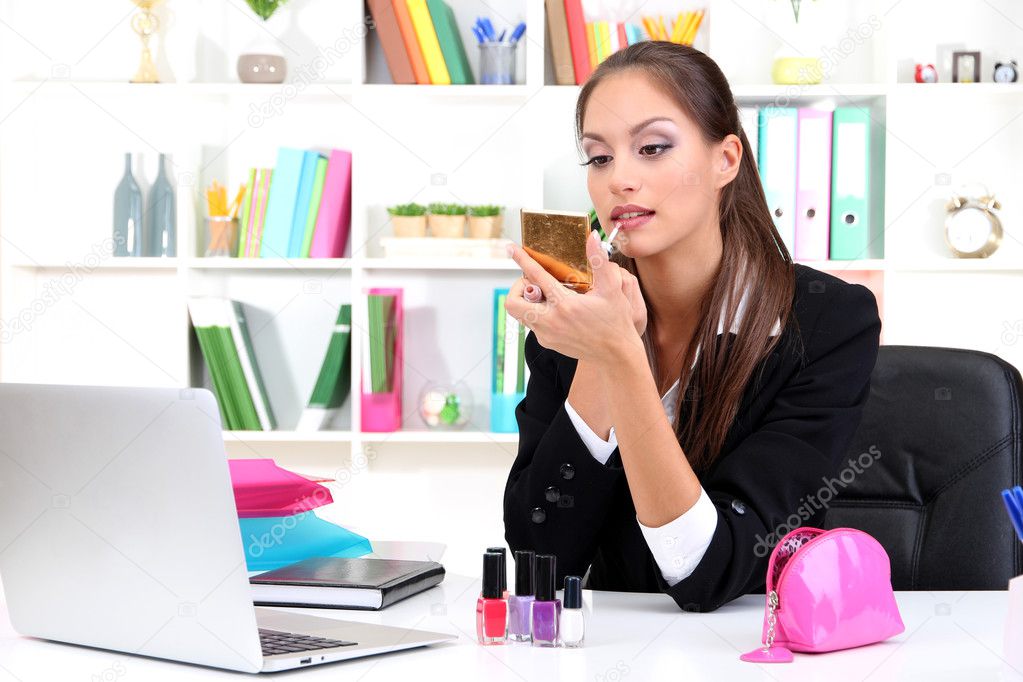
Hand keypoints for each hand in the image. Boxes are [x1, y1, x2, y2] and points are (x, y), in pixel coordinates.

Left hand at [505, 231, 642, 364]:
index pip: (535, 276)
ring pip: (520, 314)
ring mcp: (547, 335)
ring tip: (547, 294)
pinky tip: (555, 308)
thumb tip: (591, 236)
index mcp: (565, 305)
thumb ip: (599, 260)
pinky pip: (532, 324)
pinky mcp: (548, 343)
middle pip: (513, 302)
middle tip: (535, 281)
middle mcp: (551, 322)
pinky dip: (537, 313)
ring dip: (527, 300)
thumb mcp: (612, 288)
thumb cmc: (616, 321)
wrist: (617, 355)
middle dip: (518, 287)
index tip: (511, 248)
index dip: (521, 259)